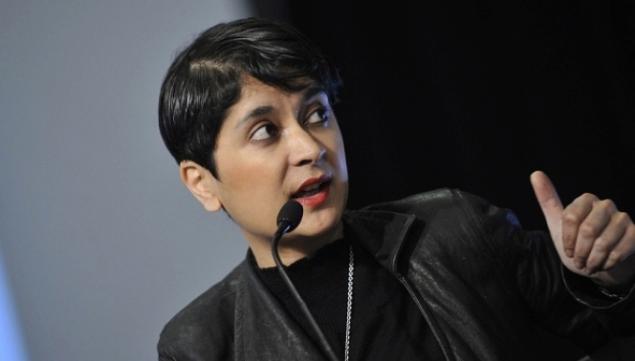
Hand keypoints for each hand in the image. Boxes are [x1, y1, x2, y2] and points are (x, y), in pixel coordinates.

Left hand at [530, 170, 634, 287]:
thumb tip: (535, 173)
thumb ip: (547, 199)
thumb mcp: (558, 222)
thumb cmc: (577, 241)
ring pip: (603, 243)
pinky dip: (607, 263)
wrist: (600, 264)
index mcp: (586, 200)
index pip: (571, 217)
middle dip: (580, 251)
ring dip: (593, 260)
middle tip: (579, 260)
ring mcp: (622, 218)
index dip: (567, 239)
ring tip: (589, 264)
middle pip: (588, 230)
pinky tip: (604, 264)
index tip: (567, 250)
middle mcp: (606, 205)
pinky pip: (618, 251)